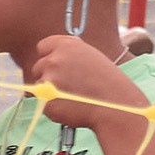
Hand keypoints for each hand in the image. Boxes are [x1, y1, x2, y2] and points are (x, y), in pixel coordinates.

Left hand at [31, 34, 148, 143]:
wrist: (116, 107)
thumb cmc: (108, 82)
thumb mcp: (91, 56)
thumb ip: (70, 54)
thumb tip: (53, 56)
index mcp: (66, 45)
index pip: (43, 47)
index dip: (49, 56)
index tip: (57, 66)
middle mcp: (54, 60)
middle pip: (38, 67)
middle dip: (48, 76)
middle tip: (68, 86)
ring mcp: (48, 81)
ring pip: (40, 86)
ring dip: (51, 92)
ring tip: (74, 98)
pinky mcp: (46, 102)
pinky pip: (45, 104)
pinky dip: (55, 108)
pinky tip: (72, 108)